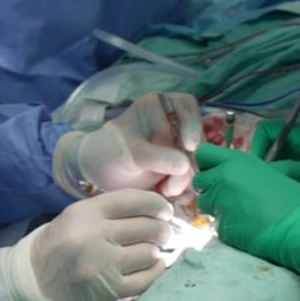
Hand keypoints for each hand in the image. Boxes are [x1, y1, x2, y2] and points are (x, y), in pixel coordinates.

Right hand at [0, 189, 171, 300]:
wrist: (38, 279)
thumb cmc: (65, 242)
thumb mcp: (81, 215)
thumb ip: (114, 209)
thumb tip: (157, 209)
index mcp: (88, 212)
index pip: (135, 200)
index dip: (157, 204)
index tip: (164, 210)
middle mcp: (95, 236)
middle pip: (148, 226)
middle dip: (162, 229)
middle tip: (163, 232)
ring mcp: (103, 265)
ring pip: (150, 252)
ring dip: (156, 251)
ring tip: (150, 250)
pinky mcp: (110, 289)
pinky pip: (148, 278)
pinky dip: (156, 270)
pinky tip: (152, 266)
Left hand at [77, 92, 202, 197]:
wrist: (101, 174)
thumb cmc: (111, 152)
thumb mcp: (130, 152)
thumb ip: (156, 156)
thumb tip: (185, 164)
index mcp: (160, 106)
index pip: (187, 106)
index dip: (193, 124)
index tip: (190, 147)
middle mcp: (174, 123)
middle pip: (198, 137)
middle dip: (190, 162)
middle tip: (175, 182)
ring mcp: (179, 145)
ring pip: (198, 159)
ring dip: (186, 179)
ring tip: (166, 190)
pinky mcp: (180, 166)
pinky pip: (192, 175)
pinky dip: (186, 187)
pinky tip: (171, 194)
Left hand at [193, 143, 299, 295]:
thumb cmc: (295, 197)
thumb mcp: (267, 172)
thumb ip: (242, 171)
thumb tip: (231, 176)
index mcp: (235, 161)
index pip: (203, 154)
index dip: (208, 163)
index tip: (217, 170)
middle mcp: (222, 180)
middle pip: (200, 181)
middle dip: (211, 187)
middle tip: (230, 195)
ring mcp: (220, 205)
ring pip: (205, 204)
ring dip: (217, 207)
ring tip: (240, 212)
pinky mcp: (223, 229)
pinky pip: (217, 225)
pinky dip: (227, 226)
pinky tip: (247, 228)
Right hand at [252, 120, 299, 205]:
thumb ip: (285, 170)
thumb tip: (259, 172)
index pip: (266, 131)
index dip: (256, 148)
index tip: (258, 171)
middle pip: (271, 143)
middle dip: (265, 162)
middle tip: (265, 184)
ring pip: (280, 155)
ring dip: (277, 170)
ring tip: (276, 189)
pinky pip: (291, 164)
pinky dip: (286, 175)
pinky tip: (288, 190)